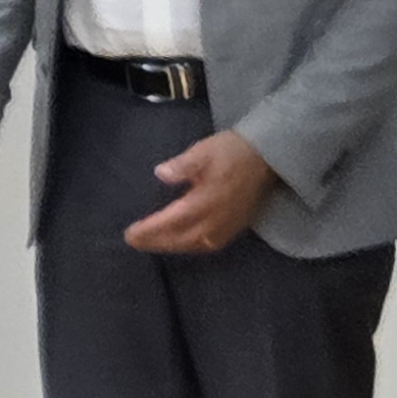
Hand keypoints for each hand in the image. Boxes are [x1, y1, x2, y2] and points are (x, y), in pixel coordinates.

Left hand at [123, 127, 275, 254]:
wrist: (267, 157)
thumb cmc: (231, 151)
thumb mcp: (203, 151)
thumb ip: (182, 166)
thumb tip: (160, 174)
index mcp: (205, 201)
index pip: (171, 221)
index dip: (149, 230)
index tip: (130, 234)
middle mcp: (216, 220)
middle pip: (180, 238)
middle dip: (155, 242)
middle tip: (134, 241)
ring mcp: (228, 228)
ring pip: (193, 245)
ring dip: (171, 246)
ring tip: (151, 243)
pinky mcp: (236, 228)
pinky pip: (208, 245)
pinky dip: (190, 246)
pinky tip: (179, 242)